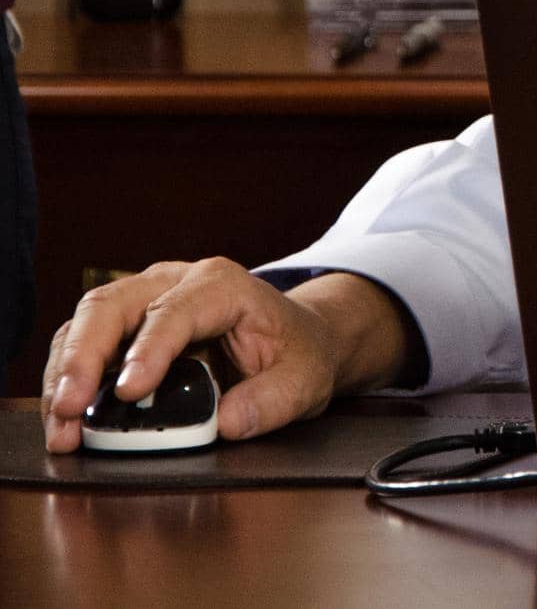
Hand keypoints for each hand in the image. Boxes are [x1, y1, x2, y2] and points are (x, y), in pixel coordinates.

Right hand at [42, 258, 414, 453]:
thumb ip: (273, 400)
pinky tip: (66, 419)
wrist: (300, 340)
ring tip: (61, 424)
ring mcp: (146, 297)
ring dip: (66, 372)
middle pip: (112, 305)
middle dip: (83, 356)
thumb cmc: (299, 353)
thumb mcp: (305, 379)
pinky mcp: (129, 325)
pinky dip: (70, 379)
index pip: (174, 311)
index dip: (148, 350)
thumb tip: (227, 421)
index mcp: (223, 285)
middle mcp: (176, 281)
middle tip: (70, 408)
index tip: (130, 391)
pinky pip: (86, 343)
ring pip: (87, 321)